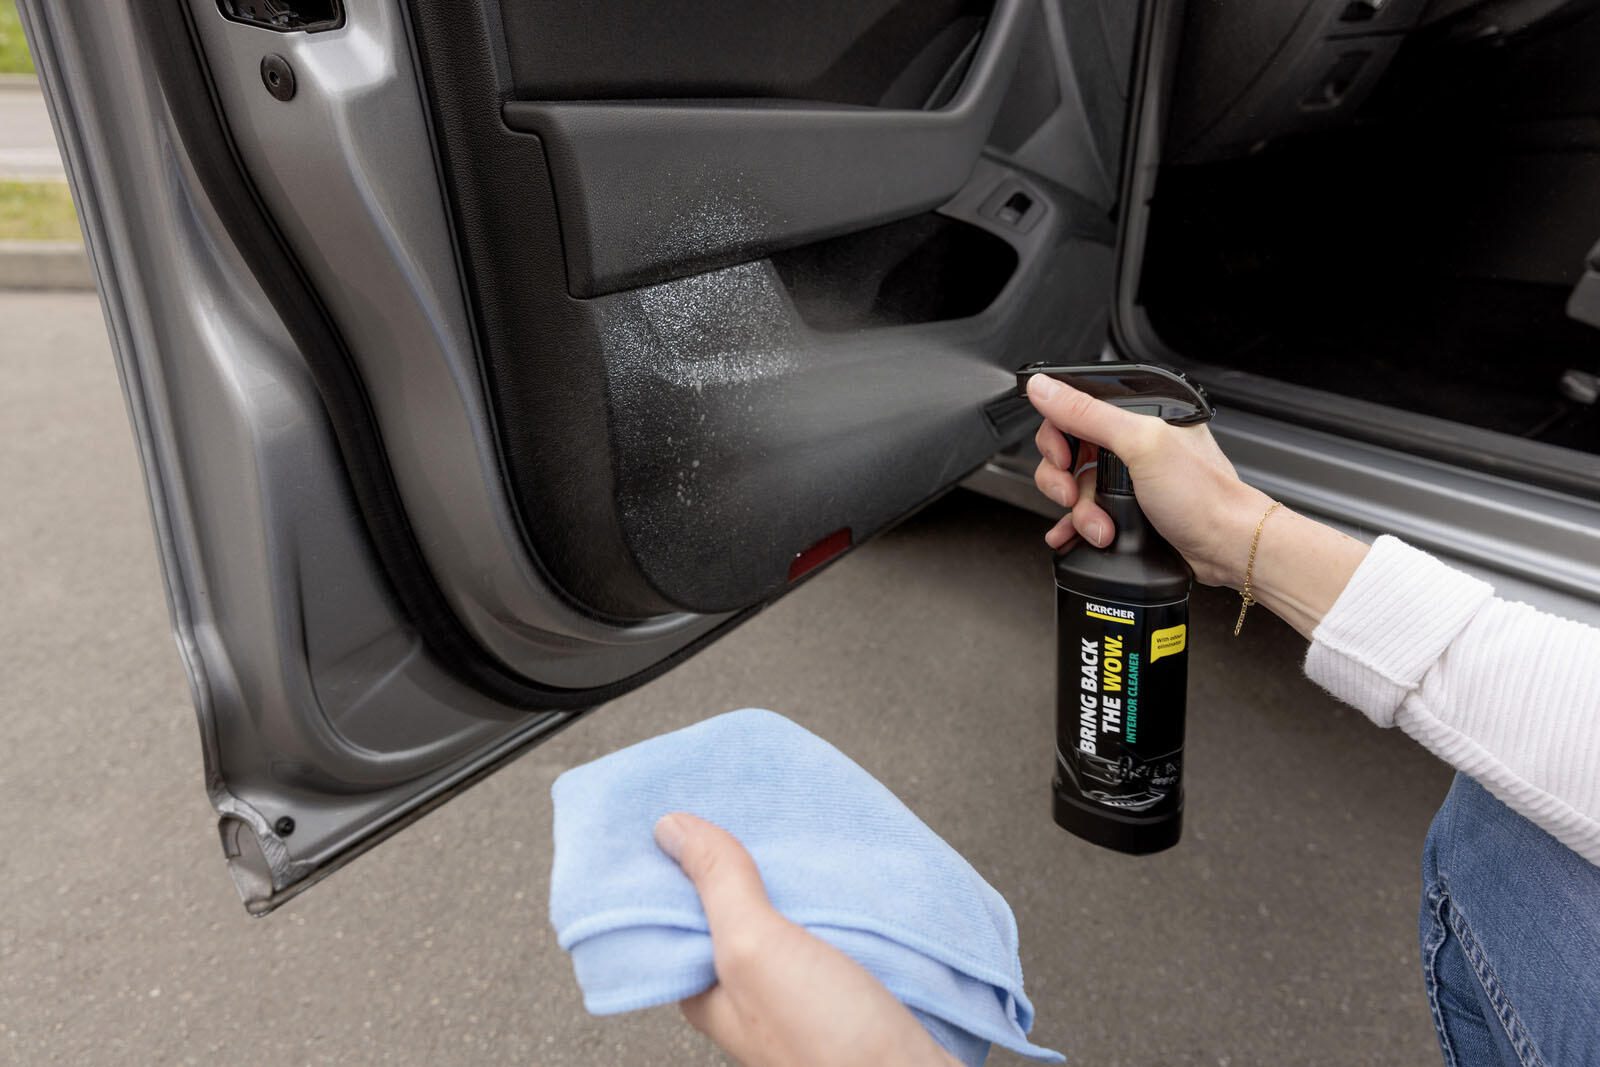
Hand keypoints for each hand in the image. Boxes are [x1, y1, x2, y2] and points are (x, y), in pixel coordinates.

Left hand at [653, 813, 958, 1066]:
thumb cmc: (830, 1048)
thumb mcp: (756, 951)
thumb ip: (717, 888)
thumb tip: (671, 828)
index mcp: (710, 992)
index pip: (676, 914)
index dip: (679, 863)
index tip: (687, 808)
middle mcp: (751, 993)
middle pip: (735, 908)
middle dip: (743, 859)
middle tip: (751, 802)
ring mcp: (803, 992)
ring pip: (789, 916)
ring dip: (795, 877)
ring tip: (800, 823)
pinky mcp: (852, 989)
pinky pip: (835, 929)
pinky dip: (837, 898)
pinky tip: (845, 871)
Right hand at [1026, 374, 1271, 587]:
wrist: (1227, 547)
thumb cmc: (1203, 495)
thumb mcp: (1140, 444)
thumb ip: (1088, 414)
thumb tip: (1044, 388)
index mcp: (1138, 415)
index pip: (1074, 411)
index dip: (1057, 435)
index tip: (1061, 458)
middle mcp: (1131, 444)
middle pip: (1067, 452)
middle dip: (1062, 480)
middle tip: (1070, 494)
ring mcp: (1127, 479)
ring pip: (1074, 488)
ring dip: (1078, 512)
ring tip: (1099, 526)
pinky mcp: (1126, 510)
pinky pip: (1084, 513)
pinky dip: (1075, 526)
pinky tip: (1075, 535)